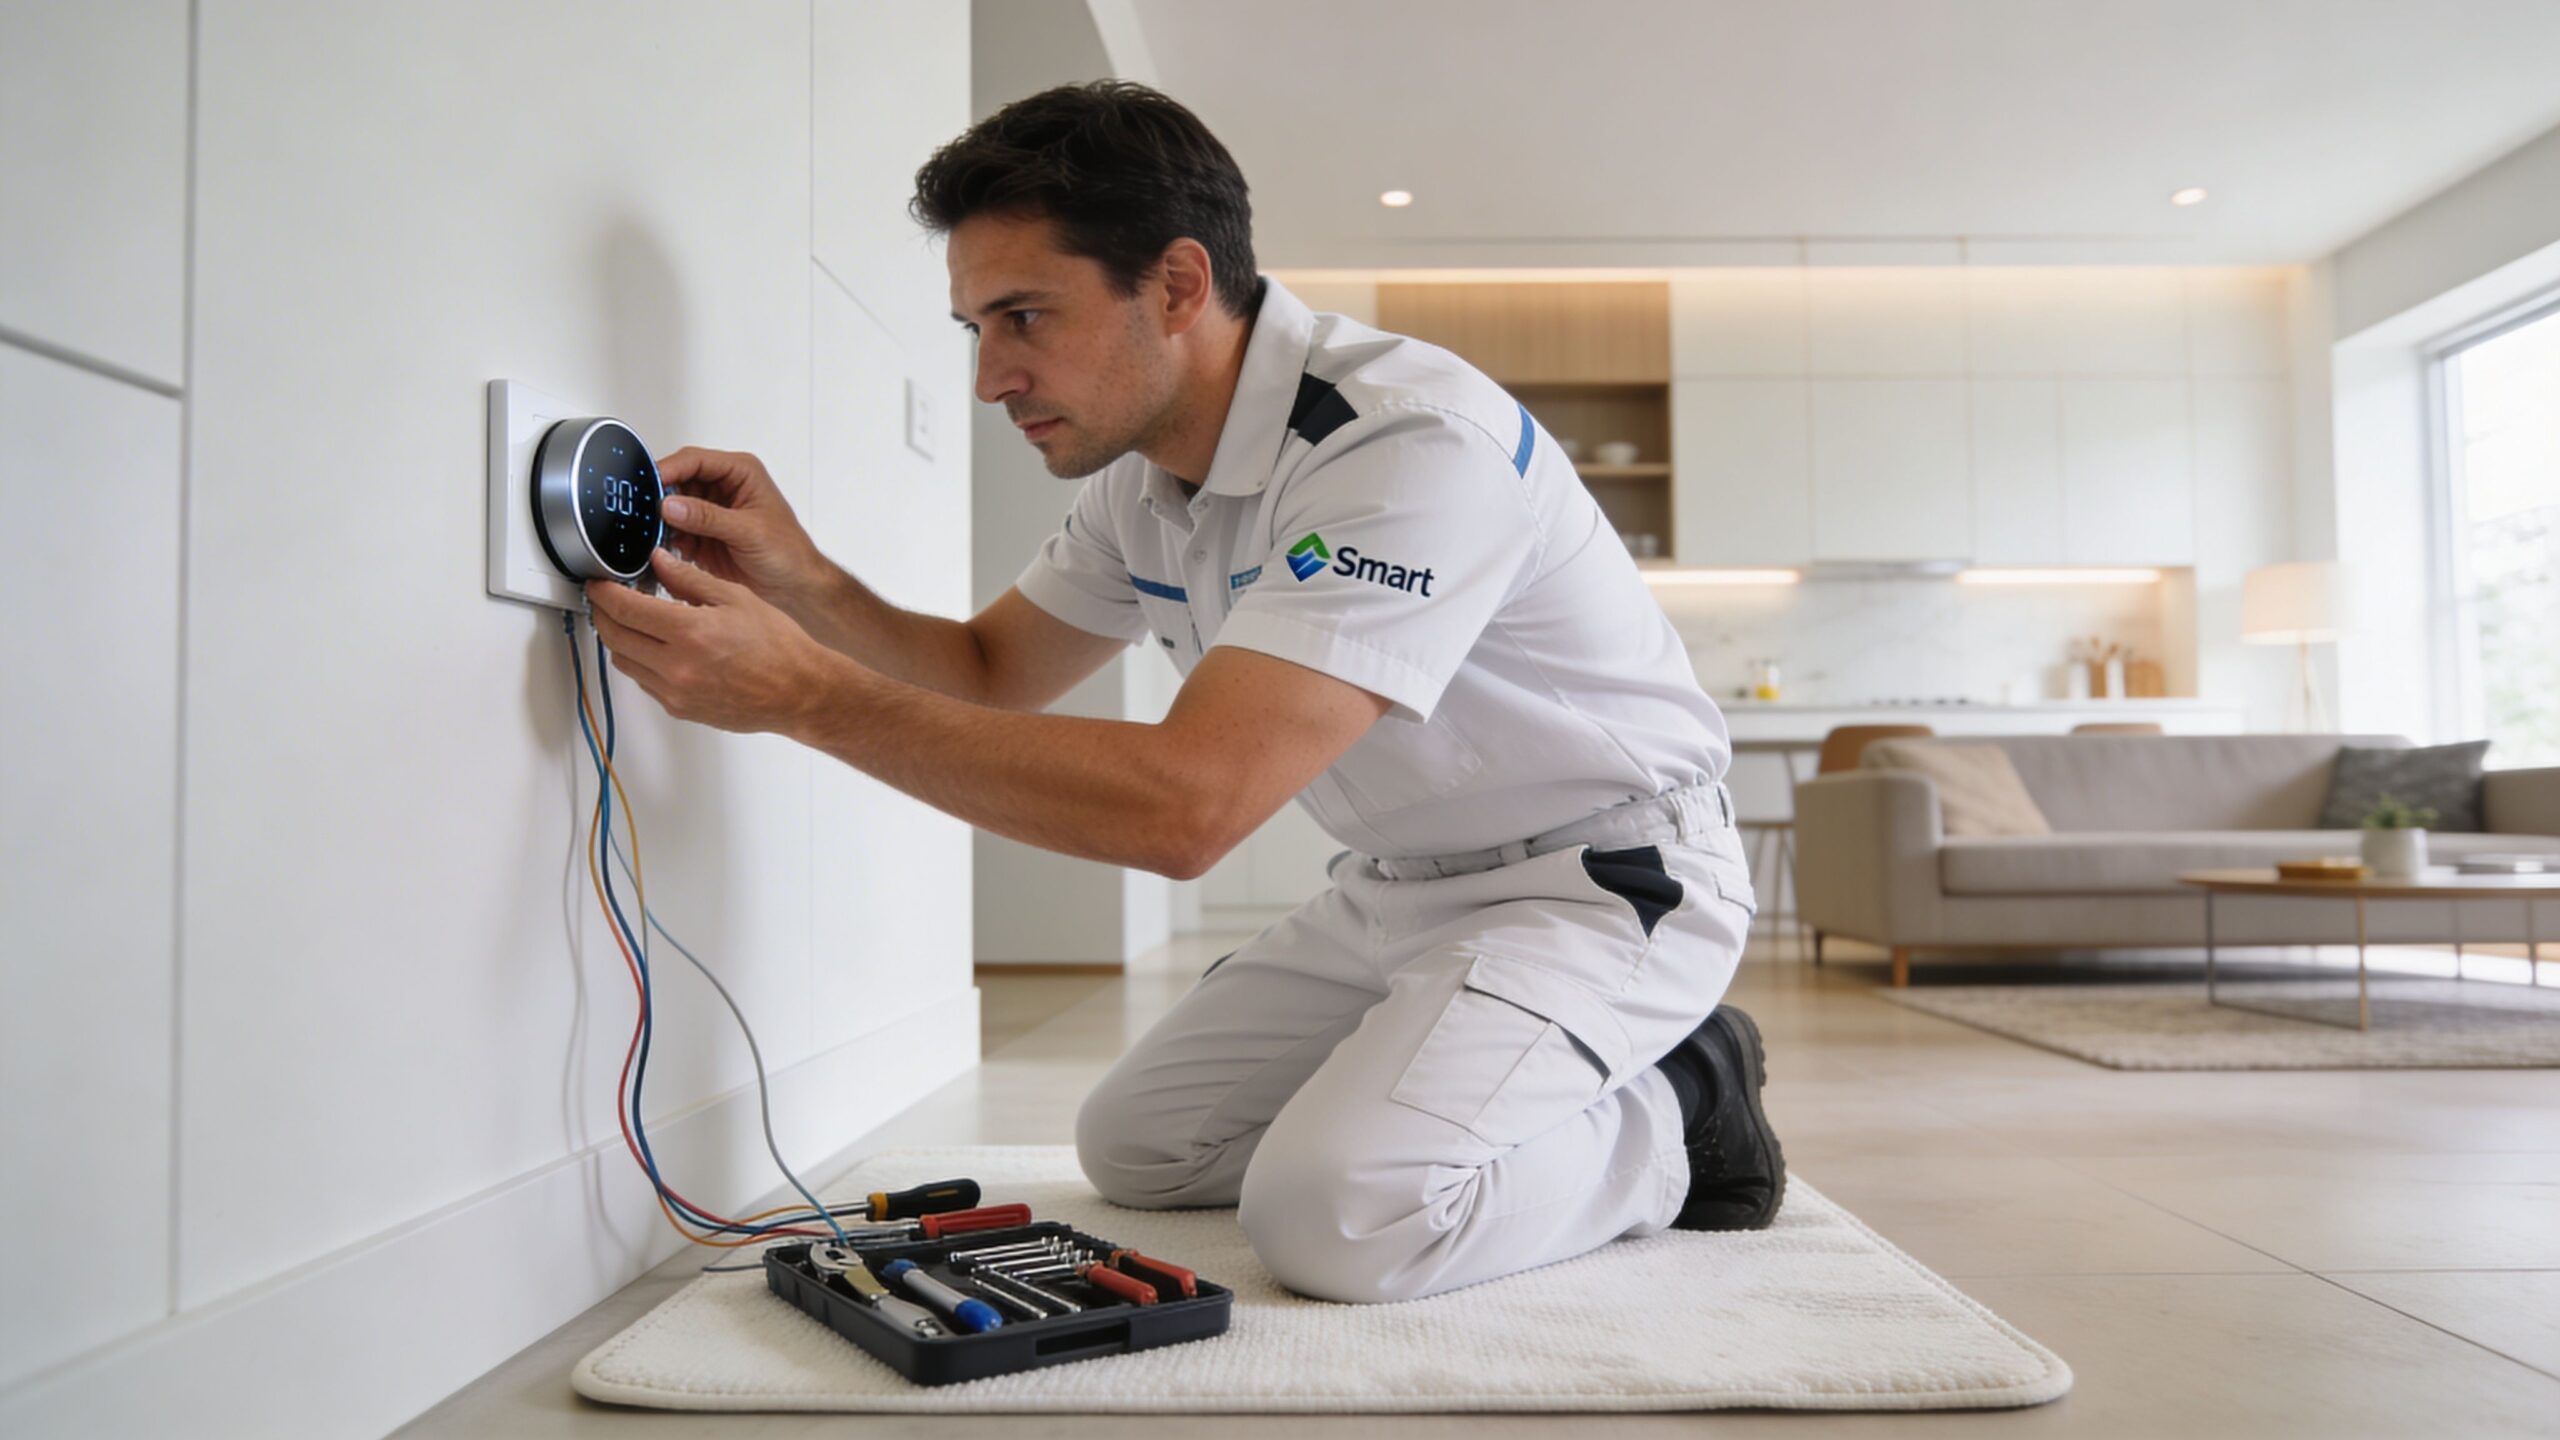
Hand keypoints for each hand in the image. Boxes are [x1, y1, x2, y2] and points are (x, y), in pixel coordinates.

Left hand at [583, 547, 847, 734]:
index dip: (604, 593)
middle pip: (614, 637)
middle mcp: (676, 666)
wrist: (799, 691)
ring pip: (624, 662)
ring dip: (619, 639)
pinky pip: (645, 682)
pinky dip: (641, 661)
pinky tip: (657, 648)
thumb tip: (659, 562)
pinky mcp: (680, 709)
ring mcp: (675, 692)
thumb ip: (690, 579)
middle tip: (605, 600)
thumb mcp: (736, 598)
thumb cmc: (779, 646)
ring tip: (632, 622)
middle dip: (603, 614)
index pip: (625, 609)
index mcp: (689, 632)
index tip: (598, 584)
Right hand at [652, 447, 829, 605]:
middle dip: (660, 496)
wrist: (795, 588)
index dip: (670, 469)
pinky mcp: (702, 535)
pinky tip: (665, 548)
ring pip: (671, 506)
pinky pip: (674, 530)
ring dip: (661, 520)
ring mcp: (710, 511)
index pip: (696, 460)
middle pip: (678, 480)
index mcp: (741, 473)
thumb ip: (708, 517)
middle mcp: (723, 488)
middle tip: (645, 512)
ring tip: (654, 533)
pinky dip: (666, 539)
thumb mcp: (749, 531)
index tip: (650, 483)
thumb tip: (672, 505)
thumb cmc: (789, 553)